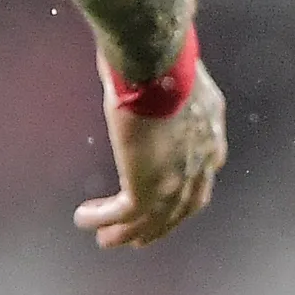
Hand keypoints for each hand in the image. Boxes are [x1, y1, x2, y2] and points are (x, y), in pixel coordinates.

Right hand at [73, 65, 226, 249]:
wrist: (157, 64)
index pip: (204, 169)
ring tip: (108, 241)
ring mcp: (177, 178)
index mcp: (210, 128)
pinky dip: (103, 220)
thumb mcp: (169, 68)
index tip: (171, 197)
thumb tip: (138, 64)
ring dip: (128, 232)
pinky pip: (123, 215)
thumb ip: (160, 79)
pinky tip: (84, 219)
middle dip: (162, 223)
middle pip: (184, 205)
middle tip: (141, 235)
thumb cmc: (160, 53)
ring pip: (153, 220)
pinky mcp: (148, 187)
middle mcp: (201, 159)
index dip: (187, 188)